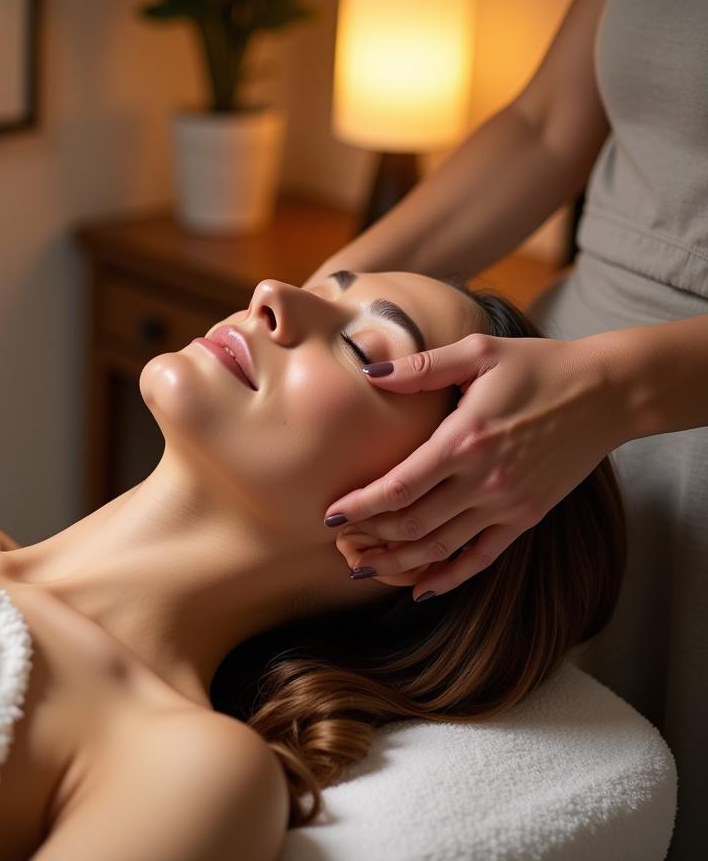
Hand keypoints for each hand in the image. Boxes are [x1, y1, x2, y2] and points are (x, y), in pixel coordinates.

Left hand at [327, 332, 619, 598]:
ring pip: (441, 547)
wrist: (606, 393)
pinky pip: (482, 557)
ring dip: (399, 562)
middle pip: (413, 524)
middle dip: (371, 537)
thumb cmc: (538, 366)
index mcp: (464, 440)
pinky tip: (422, 588)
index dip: (362, 504)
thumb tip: (371, 373)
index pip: (400, 486)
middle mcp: (483, 480)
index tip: (332, 514)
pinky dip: (449, 576)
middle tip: (338, 543)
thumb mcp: (479, 351)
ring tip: (364, 567)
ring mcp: (507, 504)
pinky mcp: (526, 517)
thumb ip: (423, 366)